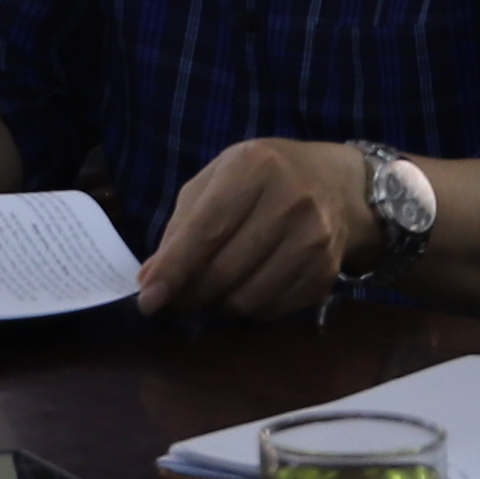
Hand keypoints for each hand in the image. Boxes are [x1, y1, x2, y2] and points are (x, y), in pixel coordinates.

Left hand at [135, 136, 378, 322]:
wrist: (331, 184)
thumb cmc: (259, 178)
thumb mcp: (216, 180)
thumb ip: (181, 226)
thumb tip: (151, 280)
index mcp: (254, 168)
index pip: (207, 229)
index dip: (174, 268)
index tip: (148, 298)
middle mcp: (291, 202)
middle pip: (225, 270)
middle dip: (189, 294)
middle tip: (171, 301)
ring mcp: (315, 240)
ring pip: (248, 298)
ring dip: (217, 305)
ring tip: (210, 290)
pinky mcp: (326, 272)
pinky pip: (272, 310)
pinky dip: (248, 309)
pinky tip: (244, 288)